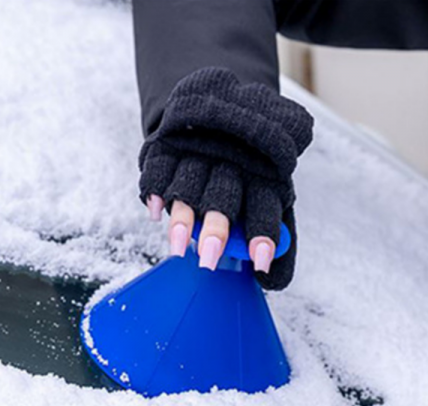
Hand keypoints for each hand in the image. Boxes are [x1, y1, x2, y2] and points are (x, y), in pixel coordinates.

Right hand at [139, 67, 312, 289]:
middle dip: (216, 228)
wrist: (219, 105)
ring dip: (182, 217)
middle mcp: (231, 159)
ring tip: (177, 248)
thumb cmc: (248, 167)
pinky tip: (154, 212)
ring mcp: (199, 149)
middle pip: (223, 196)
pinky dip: (154, 189)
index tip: (261, 261)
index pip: (265, 204)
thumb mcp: (268, 189)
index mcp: (262, 172)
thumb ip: (272, 229)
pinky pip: (159, 165)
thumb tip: (273, 278)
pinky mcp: (170, 142)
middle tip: (209, 259)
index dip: (263, 233)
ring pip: (187, 184)